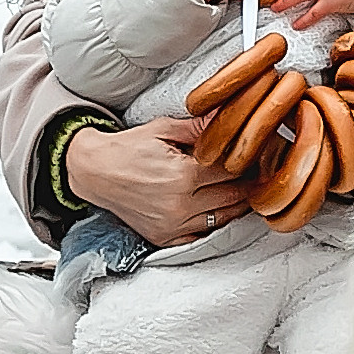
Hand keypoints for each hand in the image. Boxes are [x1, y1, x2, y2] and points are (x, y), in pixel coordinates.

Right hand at [63, 116, 250, 247]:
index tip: (259, 153)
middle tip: (260, 169)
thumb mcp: (163, 129)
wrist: (94, 172)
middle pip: (233, 195)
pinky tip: (223, 207)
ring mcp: (173, 225)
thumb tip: (228, 114)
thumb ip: (199, 127)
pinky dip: (217, 222)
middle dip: (249, 181)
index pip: (231, 168)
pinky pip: (203, 234)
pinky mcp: (166, 238)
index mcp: (183, 175)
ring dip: (239, 203)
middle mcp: (180, 204)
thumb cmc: (127, 148)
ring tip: (248, 187)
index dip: (248, 158)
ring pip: (224, 217)